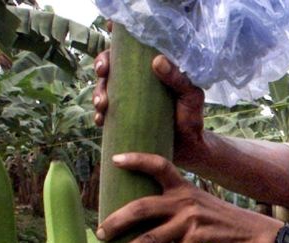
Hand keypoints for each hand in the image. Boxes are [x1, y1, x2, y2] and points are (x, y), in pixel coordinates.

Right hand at [92, 51, 207, 164]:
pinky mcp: (124, 120)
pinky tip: (100, 121)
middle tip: (102, 73)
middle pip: (111, 67)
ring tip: (102, 104)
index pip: (128, 53)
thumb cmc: (191, 117)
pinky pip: (106, 115)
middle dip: (101, 67)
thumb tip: (157, 61)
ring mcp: (128, 101)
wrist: (189, 147)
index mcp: (150, 72)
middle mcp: (136, 83)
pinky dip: (99, 116)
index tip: (108, 52)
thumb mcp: (190, 95)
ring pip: (103, 90)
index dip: (113, 49)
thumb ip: (178, 78)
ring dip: (97, 94)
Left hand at [96, 153, 278, 242]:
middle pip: (142, 208)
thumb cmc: (218, 221)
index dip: (137, 160)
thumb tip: (138, 216)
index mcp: (183, 188)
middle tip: (99, 233)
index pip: (159, 165)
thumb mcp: (198, 202)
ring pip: (151, 240)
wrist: (251, 235)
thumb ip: (173, 204)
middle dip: (116, 221)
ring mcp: (192, 223)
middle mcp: (185, 202)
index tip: (114, 161)